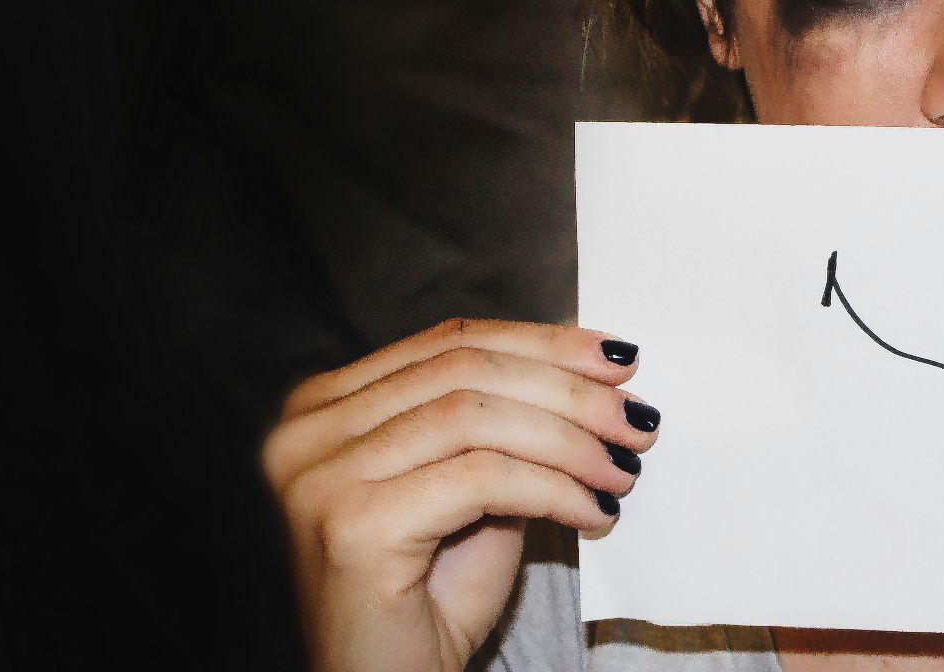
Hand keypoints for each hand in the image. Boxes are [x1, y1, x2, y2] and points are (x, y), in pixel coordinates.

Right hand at [263, 318, 661, 671]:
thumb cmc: (429, 600)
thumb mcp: (472, 488)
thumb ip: (506, 423)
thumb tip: (589, 364)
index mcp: (325, 408)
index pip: (450, 343)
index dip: (543, 343)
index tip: (619, 358)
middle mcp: (306, 433)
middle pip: (464, 371)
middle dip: (569, 390)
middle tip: (638, 420)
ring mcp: (320, 477)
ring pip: (477, 418)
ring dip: (571, 442)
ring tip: (623, 470)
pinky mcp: (352, 525)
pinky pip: (483, 479)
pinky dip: (554, 489)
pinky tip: (594, 512)